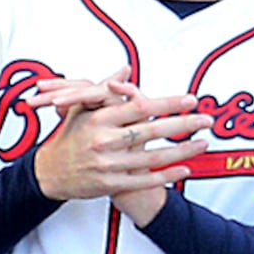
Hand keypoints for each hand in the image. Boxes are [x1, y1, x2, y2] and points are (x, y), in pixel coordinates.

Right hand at [29, 79, 209, 206]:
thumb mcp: (81, 109)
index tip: (190, 100)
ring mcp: (106, 165)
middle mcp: (102, 142)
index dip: (168, 103)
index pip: (140, 107)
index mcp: (97, 120)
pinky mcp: (109, 184)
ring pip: (153, 158)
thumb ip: (106, 89)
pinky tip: (185, 168)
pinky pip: (144, 179)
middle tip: (206, 120)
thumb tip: (126, 68)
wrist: (48, 174)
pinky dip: (167, 175)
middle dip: (183, 125)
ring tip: (202, 143)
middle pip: (151, 131)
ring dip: (182, 151)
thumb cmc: (67, 138)